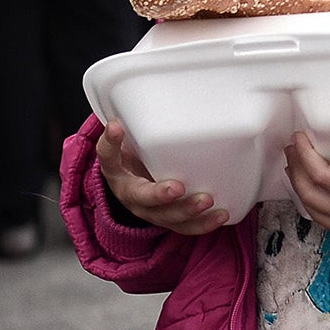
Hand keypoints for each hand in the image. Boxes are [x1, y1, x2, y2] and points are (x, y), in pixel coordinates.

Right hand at [97, 121, 228, 234]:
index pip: (109, 157)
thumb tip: (129, 102)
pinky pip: (185, 227)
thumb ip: (129, 123)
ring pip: (167, 218)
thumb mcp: (125, 141)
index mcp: (117, 172)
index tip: (118, 127)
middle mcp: (131, 196)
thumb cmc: (132, 159)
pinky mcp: (169, 220)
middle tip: (178, 187)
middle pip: (143, 199)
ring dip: (188, 212)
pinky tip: (221, 215)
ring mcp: (150, 212)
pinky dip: (204, 224)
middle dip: (161, 195)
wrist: (132, 186)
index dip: (112, 143)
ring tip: (207, 201)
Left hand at [283, 134, 329, 269]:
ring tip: (293, 165)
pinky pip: (323, 219)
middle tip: (291, 147)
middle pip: (311, 195)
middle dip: (296, 169)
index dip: (307, 157)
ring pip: (314, 209)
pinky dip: (310, 202)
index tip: (301, 137)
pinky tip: (310, 192)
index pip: (325, 178)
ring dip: (299, 186)